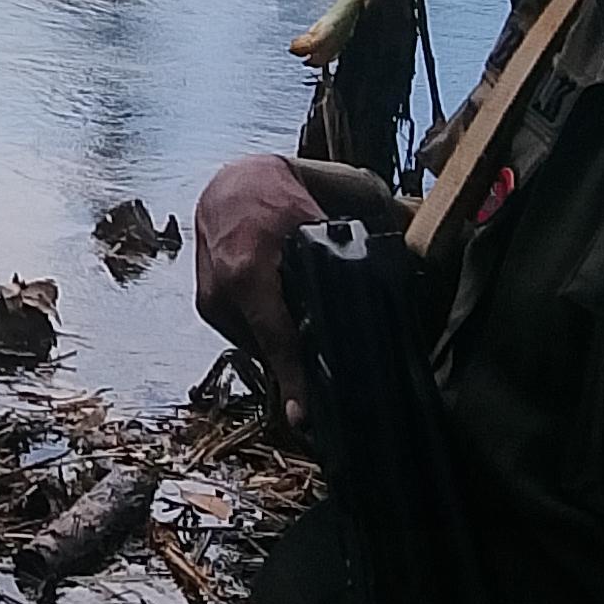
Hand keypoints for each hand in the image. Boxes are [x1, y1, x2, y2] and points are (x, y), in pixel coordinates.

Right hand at [193, 155, 396, 428]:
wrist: (227, 184)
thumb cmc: (273, 197)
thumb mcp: (312, 219)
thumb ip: (343, 254)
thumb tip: (395, 277)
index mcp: (247, 274)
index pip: (277, 339)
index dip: (294, 381)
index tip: (305, 418)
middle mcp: (222, 295)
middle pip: (269, 349)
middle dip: (300, 363)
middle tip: (335, 372)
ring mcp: (211, 303)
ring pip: (258, 345)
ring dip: (283, 346)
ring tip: (312, 335)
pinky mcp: (208, 306)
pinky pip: (245, 333)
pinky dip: (268, 331)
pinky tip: (287, 316)